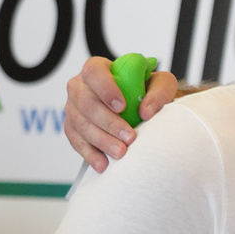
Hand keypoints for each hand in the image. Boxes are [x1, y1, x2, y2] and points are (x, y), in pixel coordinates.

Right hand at [64, 55, 180, 171]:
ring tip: (121, 153)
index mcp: (97, 68)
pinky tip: (103, 164)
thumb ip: (159, 92)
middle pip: (86, 103)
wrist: (140, 106)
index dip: (105, 89)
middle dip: (108, 123)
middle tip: (129, 138)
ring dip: (101, 141)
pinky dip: (90, 154)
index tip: (122, 106)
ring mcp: (73, 107)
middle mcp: (79, 86)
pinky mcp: (72, 127)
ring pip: (80, 124)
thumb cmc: (148, 90)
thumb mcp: (162, 84)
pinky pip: (76, 141)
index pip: (93, 72)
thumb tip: (146, 111)